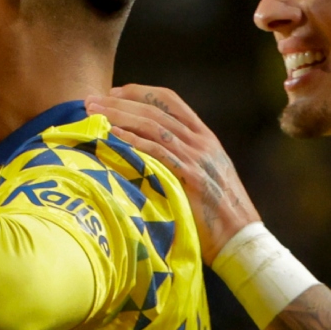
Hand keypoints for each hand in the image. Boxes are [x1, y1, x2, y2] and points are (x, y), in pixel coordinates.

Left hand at [91, 85, 260, 258]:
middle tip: (91, 100)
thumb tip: (146, 152)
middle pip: (155, 109)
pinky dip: (133, 141)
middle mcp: (201, 141)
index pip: (170, 100)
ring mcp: (197, 157)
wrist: (239, 237)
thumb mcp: (202, 175)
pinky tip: (113, 135)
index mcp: (205, 137)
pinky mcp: (190, 176)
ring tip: (93, 112)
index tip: (113, 92)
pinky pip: (157, 152)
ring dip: (120, 115)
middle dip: (120, 101)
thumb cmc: (215, 213)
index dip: (140, 92)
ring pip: (153, 125)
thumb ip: (181, 158)